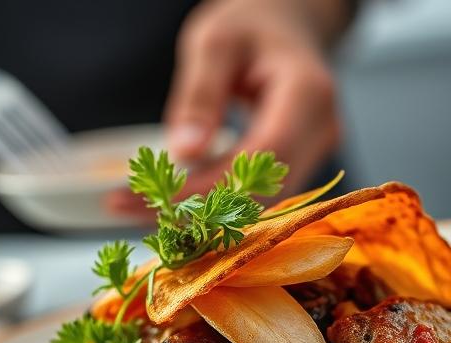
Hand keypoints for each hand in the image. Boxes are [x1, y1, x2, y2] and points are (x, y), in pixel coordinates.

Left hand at [109, 0, 343, 214]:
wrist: (286, 24)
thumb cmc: (251, 25)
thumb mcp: (215, 42)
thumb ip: (201, 94)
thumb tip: (186, 152)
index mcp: (307, 94)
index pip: (259, 158)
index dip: (208, 187)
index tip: (152, 199)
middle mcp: (321, 130)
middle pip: (262, 191)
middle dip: (196, 208)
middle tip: (129, 207)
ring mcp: (314, 150)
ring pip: (259, 202)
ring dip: (201, 211)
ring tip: (139, 206)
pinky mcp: (299, 163)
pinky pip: (256, 195)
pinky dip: (213, 201)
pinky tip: (171, 198)